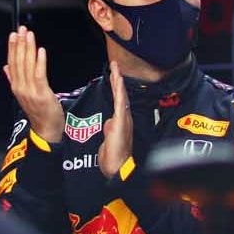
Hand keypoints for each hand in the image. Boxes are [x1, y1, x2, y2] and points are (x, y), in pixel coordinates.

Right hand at [3, 26, 64, 145]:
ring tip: (29, 35)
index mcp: (16, 86)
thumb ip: (13, 79)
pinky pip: (39, 74)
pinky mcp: (42, 93)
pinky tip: (40, 50)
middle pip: (18, 62)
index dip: (12, 48)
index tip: (13, 35)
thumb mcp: (24, 94)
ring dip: (28, 49)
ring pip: (27, 66)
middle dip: (19, 44)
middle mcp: (20, 88)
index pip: (12, 63)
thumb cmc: (38, 111)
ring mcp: (30, 91)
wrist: (46, 129)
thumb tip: (5, 67)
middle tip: (21, 30)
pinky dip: (39, 62)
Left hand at [99, 60, 131, 178]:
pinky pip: (120, 103)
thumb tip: (109, 123)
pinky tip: (118, 80)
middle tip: (115, 65)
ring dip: (118, 81)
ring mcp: (123, 119)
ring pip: (121, 96)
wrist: (118, 167)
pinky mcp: (121, 122)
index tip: (113, 75)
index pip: (117, 100)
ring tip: (116, 68)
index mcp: (120, 121)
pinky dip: (119, 90)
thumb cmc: (113, 157)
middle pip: (120, 95)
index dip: (115, 87)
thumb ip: (110, 129)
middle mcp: (124, 118)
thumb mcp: (109, 140)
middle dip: (117, 80)